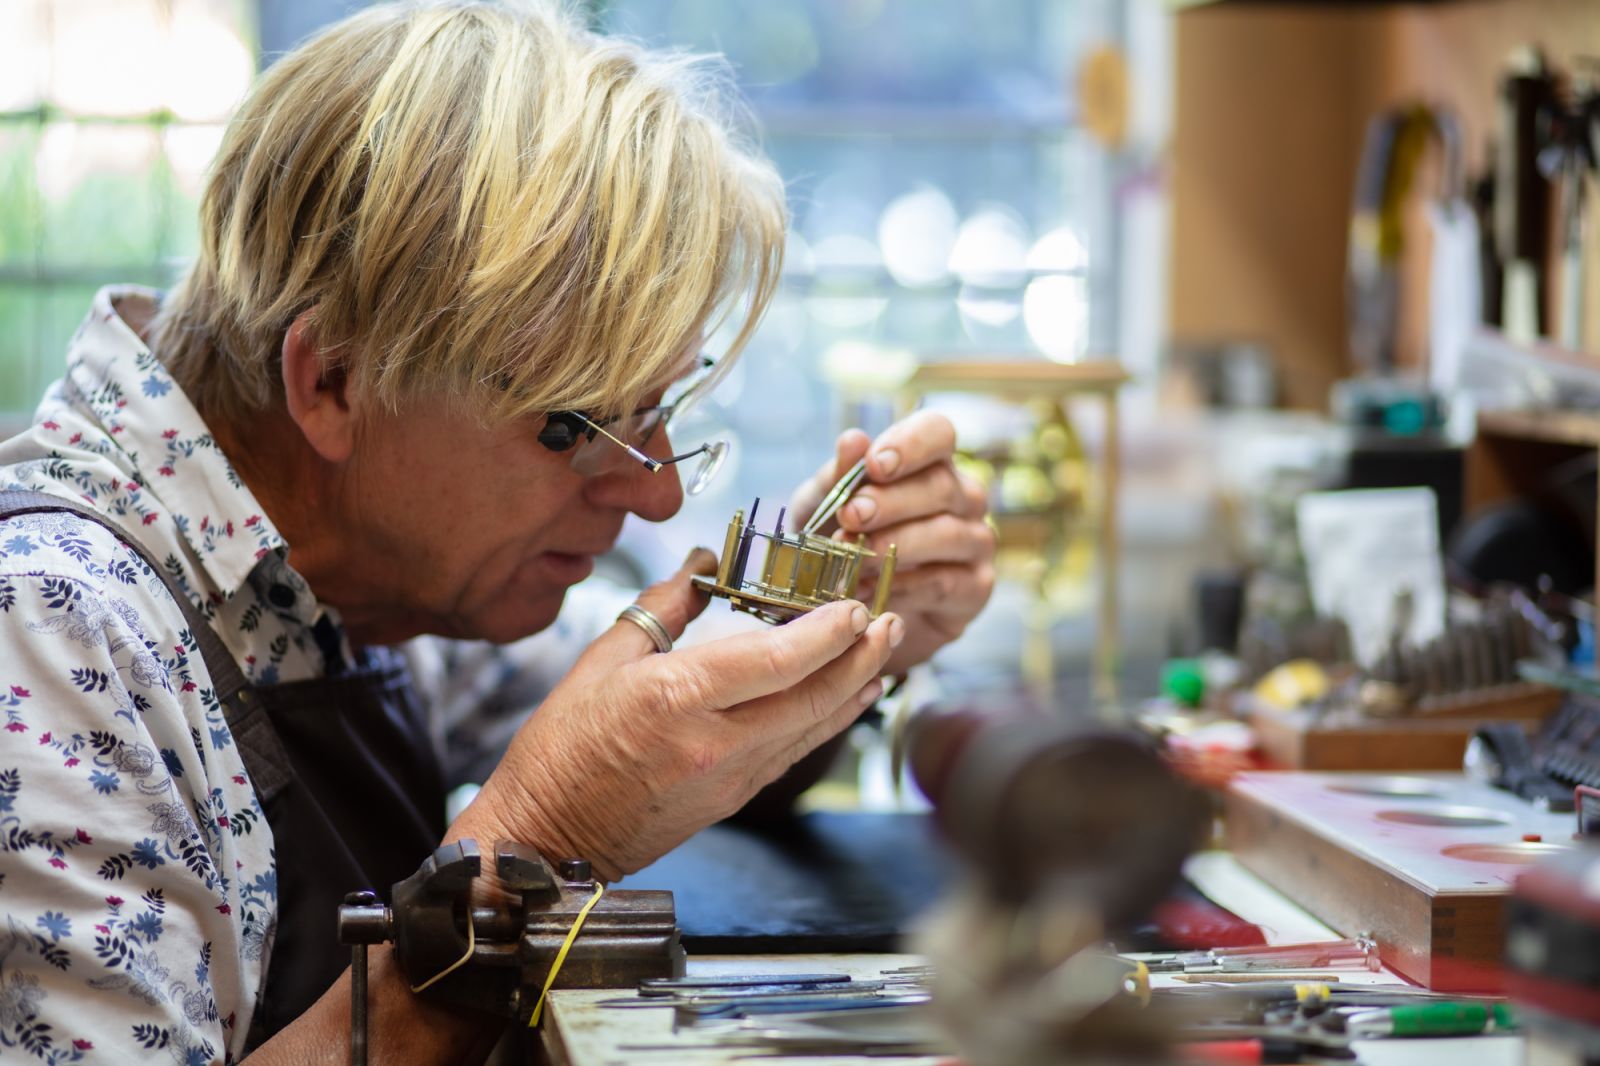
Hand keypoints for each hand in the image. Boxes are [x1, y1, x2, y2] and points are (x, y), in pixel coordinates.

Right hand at [448, 550, 902, 879]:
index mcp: (676, 698)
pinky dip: (827, 721)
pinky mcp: (732, 799)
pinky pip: (792, 752)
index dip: (825, 634)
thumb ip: (663, 608)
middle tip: (890, 622)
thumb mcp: (601, 660)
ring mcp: (728, 778)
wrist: (546, 839)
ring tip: (886, 652)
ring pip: (812, 728)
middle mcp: (713, 743)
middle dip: (861, 657)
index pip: (775, 661)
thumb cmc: (561, 748)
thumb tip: (703, 560)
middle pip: (812, 697)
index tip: (855, 606)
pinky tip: (847, 698)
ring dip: (855, 688)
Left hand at [790, 411, 994, 674]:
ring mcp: (977, 542)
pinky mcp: (975, 589)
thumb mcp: (826, 509)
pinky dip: (903, 587)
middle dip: (891, 501)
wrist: (857, 610)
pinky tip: (869, 591)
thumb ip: (838, 477)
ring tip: (855, 558)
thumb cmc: (846, 543)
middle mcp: (964, 497)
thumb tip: (853, 439)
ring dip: (897, 545)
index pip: (937, 433)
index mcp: (930, 462)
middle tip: (851, 517)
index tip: (874, 465)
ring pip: (948, 534)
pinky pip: (944, 583)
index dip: (910, 445)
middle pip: (940, 486)